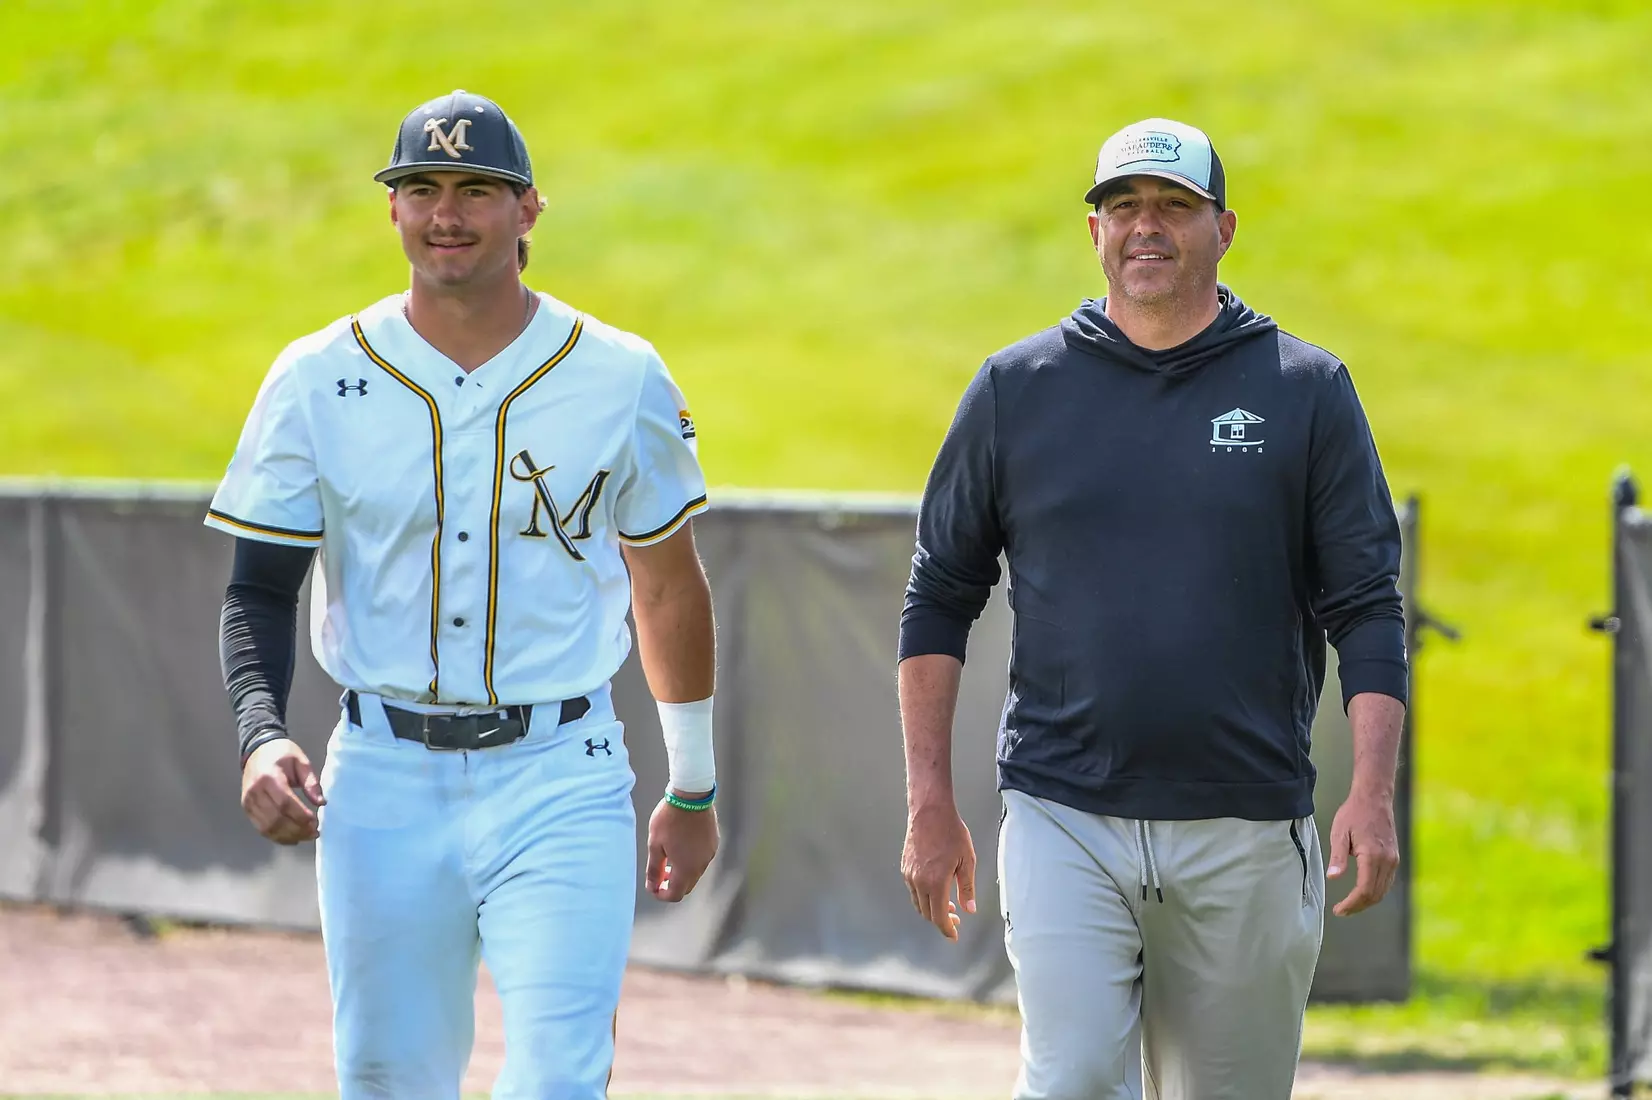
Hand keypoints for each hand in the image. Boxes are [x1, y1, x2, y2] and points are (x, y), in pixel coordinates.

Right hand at [240, 739, 324, 845]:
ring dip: (289, 836)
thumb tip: (321, 802)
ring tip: (306, 836)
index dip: (300, 816)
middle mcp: (255, 791)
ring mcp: (248, 801)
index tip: (315, 822)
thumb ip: (311, 782)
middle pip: (276, 818)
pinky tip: (292, 838)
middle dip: (297, 829)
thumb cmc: (282, 754)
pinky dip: (277, 837)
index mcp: (269, 777)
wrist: (257, 750)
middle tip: (314, 832)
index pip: (284, 803)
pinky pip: (261, 828)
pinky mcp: (247, 808)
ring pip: (268, 827)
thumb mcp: (301, 761)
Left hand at [645, 791, 718, 901]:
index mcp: (685, 868)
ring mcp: (709, 854)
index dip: (662, 895)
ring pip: (695, 873)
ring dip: (682, 872)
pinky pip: (702, 859)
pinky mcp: (714, 843)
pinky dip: (691, 860)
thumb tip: (652, 886)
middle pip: (686, 886)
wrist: (692, 796)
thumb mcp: (655, 844)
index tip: (653, 886)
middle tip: (660, 872)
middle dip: (672, 885)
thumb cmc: (669, 819)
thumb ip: (654, 869)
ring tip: (670, 856)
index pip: (675, 894)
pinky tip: (682, 845)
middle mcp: (701, 865)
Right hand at [901, 801, 975, 941]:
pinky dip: (924, 897)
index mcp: (935, 883)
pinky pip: (913, 891)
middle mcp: (918, 882)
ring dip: (932, 909)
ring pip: (918, 903)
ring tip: (947, 905)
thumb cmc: (951, 832)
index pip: (939, 917)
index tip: (954, 936)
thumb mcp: (966, 860)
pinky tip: (935, 890)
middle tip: (956, 918)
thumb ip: (967, 888)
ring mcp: (909, 875)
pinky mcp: (905, 867)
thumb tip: (969, 909)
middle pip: (927, 913)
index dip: (947, 929)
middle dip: (941, 920)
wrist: (929, 812)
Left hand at [1326, 790, 1398, 915]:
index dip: (1352, 904)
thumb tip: (1333, 878)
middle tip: (1342, 911)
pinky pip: (1387, 881)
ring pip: (1383, 890)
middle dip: (1358, 906)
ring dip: (1367, 901)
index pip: (1365, 890)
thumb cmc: (1353, 813)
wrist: (1374, 798)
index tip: (1338, 910)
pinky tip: (1363, 892)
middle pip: (1375, 894)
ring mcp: (1393, 860)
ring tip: (1350, 905)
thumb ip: (1338, 857)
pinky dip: (1376, 891)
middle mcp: (1387, 861)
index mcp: (1372, 856)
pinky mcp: (1394, 857)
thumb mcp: (1339, 833)